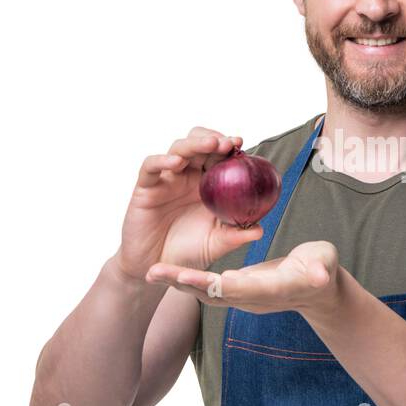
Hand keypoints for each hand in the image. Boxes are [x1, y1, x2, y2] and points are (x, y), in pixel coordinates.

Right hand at [112, 127, 264, 282]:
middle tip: (228, 143)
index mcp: (207, 184)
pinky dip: (162, 160)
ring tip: (210, 144)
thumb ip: (236, 236)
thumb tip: (259, 231)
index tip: (240, 144)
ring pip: (177, 148)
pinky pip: (150, 166)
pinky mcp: (146, 188)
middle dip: (214, 139)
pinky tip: (176, 162)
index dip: (228, 146)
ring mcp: (166, 179)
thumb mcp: (216, 244)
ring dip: (194, 143)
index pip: (218, 156)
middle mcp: (187, 176)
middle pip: (199, 144)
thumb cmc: (188, 252)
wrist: (157, 267)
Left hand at [146, 240, 341, 315]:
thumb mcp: (323, 265)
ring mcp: (241, 297)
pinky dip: (185, 280)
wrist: (317, 289)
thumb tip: (319, 275)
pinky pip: (205, 288)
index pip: (238, 287)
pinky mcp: (235, 291)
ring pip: (203, 293)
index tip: (191, 275)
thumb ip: (319, 271)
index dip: (215, 282)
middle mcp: (250, 298)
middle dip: (184, 283)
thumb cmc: (322, 269)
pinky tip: (166, 270)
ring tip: (150, 272)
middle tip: (155, 272)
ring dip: (177, 283)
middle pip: (212, 293)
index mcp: (269, 289)